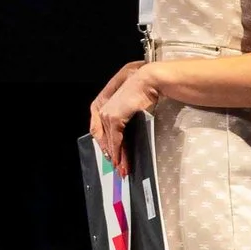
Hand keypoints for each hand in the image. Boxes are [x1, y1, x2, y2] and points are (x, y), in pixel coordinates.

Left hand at [89, 62, 162, 176]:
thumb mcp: (131, 102)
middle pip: (103, 137)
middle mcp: (103, 109)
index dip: (105, 144)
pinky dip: (118, 152)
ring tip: (122, 169)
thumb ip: (125, 114)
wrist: (150, 80)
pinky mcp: (114, 119)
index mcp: (105, 104)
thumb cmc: (145, 87)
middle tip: (118, 168)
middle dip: (111, 154)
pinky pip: (115, 140)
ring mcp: (107, 114)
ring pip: (110, 141)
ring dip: (117, 157)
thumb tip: (126, 131)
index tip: (112, 156)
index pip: (100, 128)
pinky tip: (122, 161)